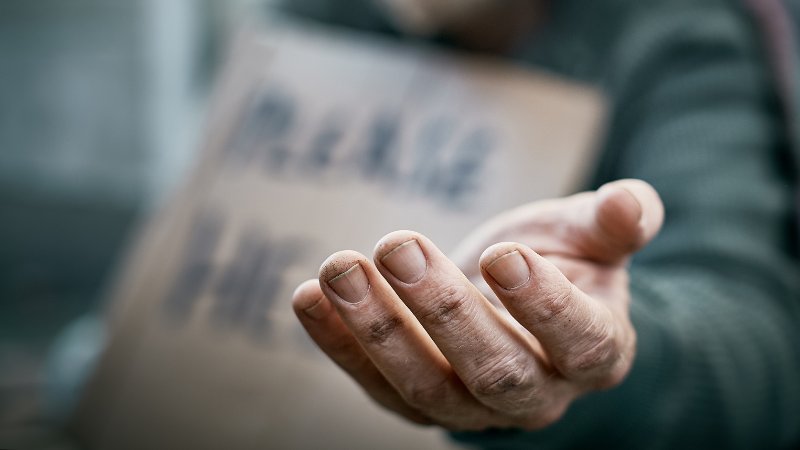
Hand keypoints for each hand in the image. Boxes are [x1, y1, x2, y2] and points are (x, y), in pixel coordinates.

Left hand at [292, 179, 663, 429]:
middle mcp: (538, 394)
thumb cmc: (558, 260)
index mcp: (596, 351)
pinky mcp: (418, 402)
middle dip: (442, 310)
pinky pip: (376, 385)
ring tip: (337, 268)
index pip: (580, 341)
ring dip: (378, 329)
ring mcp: (473, 409)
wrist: (511, 297)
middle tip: (397, 245)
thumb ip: (613, 221)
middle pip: (495, 371)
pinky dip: (339, 344)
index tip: (502, 254)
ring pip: (427, 388)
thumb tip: (632, 203)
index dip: (545, 305)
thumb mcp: (587, 234)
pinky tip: (307, 297)